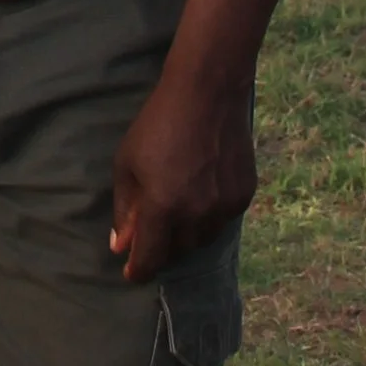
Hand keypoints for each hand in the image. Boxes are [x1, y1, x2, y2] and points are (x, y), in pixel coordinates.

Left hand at [108, 67, 258, 283]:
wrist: (207, 93)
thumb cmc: (158, 124)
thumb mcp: (128, 163)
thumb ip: (125, 209)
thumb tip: (120, 245)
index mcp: (163, 208)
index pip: (150, 259)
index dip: (139, 270)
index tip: (131, 273)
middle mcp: (197, 215)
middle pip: (177, 252)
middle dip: (162, 247)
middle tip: (153, 232)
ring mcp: (225, 207)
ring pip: (202, 239)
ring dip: (187, 234)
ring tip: (178, 208)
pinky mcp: (244, 195)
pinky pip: (223, 219)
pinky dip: (210, 215)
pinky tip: (202, 191)